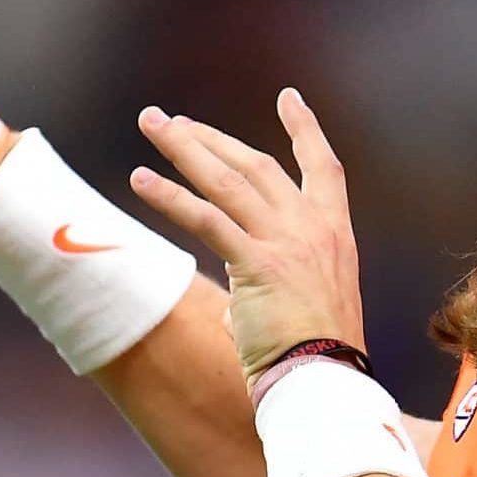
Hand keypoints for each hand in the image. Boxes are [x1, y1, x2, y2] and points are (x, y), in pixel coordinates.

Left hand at [130, 89, 363, 383]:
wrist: (325, 379)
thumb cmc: (315, 355)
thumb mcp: (306, 307)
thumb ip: (269, 288)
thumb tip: (236, 304)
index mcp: (336, 234)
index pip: (324, 167)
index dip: (305, 130)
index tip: (289, 97)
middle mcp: (313, 228)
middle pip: (256, 164)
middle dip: (210, 137)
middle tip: (173, 120)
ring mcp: (286, 242)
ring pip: (227, 179)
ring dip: (184, 148)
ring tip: (152, 125)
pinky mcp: (257, 263)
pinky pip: (207, 219)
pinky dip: (171, 197)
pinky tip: (141, 179)